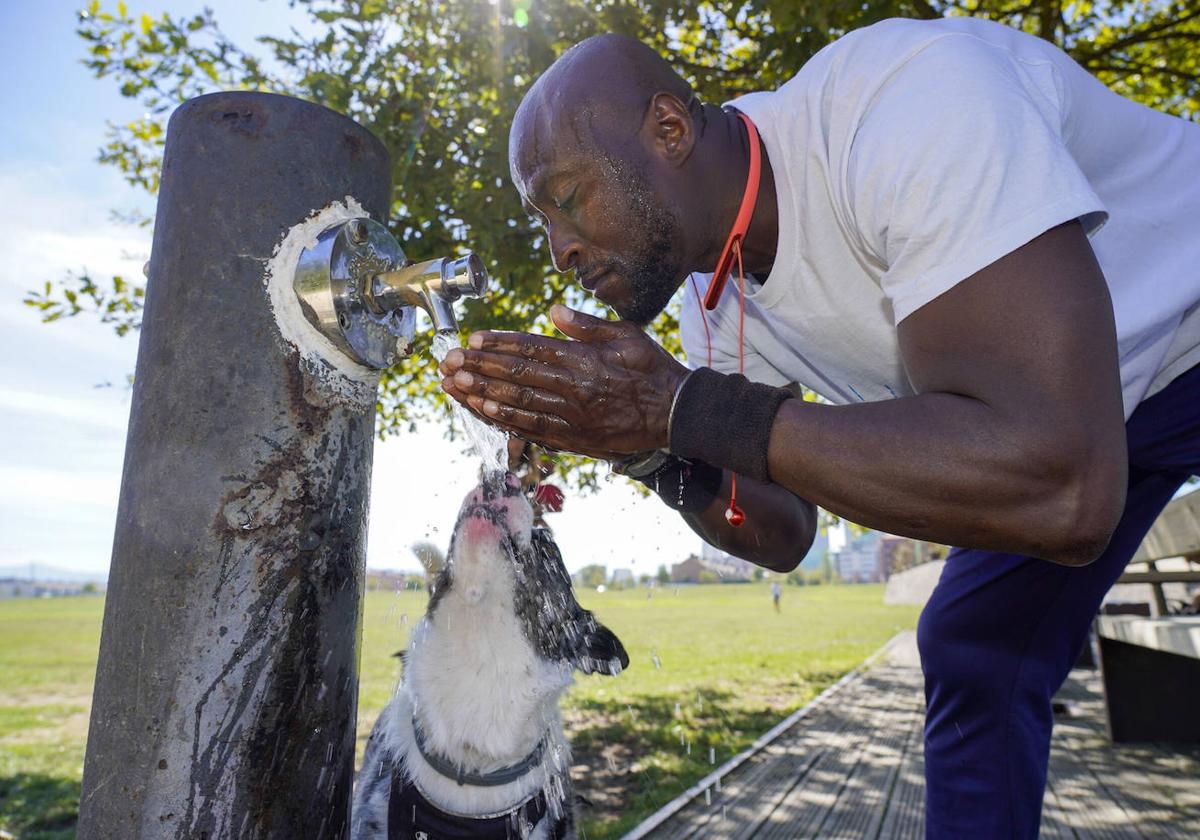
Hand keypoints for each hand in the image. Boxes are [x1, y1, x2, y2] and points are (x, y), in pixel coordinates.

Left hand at [439, 304, 687, 459]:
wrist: (677, 414)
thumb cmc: (653, 371)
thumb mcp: (627, 335)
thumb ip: (587, 325)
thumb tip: (553, 311)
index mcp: (585, 360)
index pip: (532, 348)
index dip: (499, 344)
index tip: (472, 339)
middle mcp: (574, 388)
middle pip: (517, 374)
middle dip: (479, 367)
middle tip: (449, 361)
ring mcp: (573, 417)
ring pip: (519, 402)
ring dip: (482, 393)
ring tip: (454, 384)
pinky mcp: (576, 439)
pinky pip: (534, 428)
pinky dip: (506, 419)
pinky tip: (483, 411)